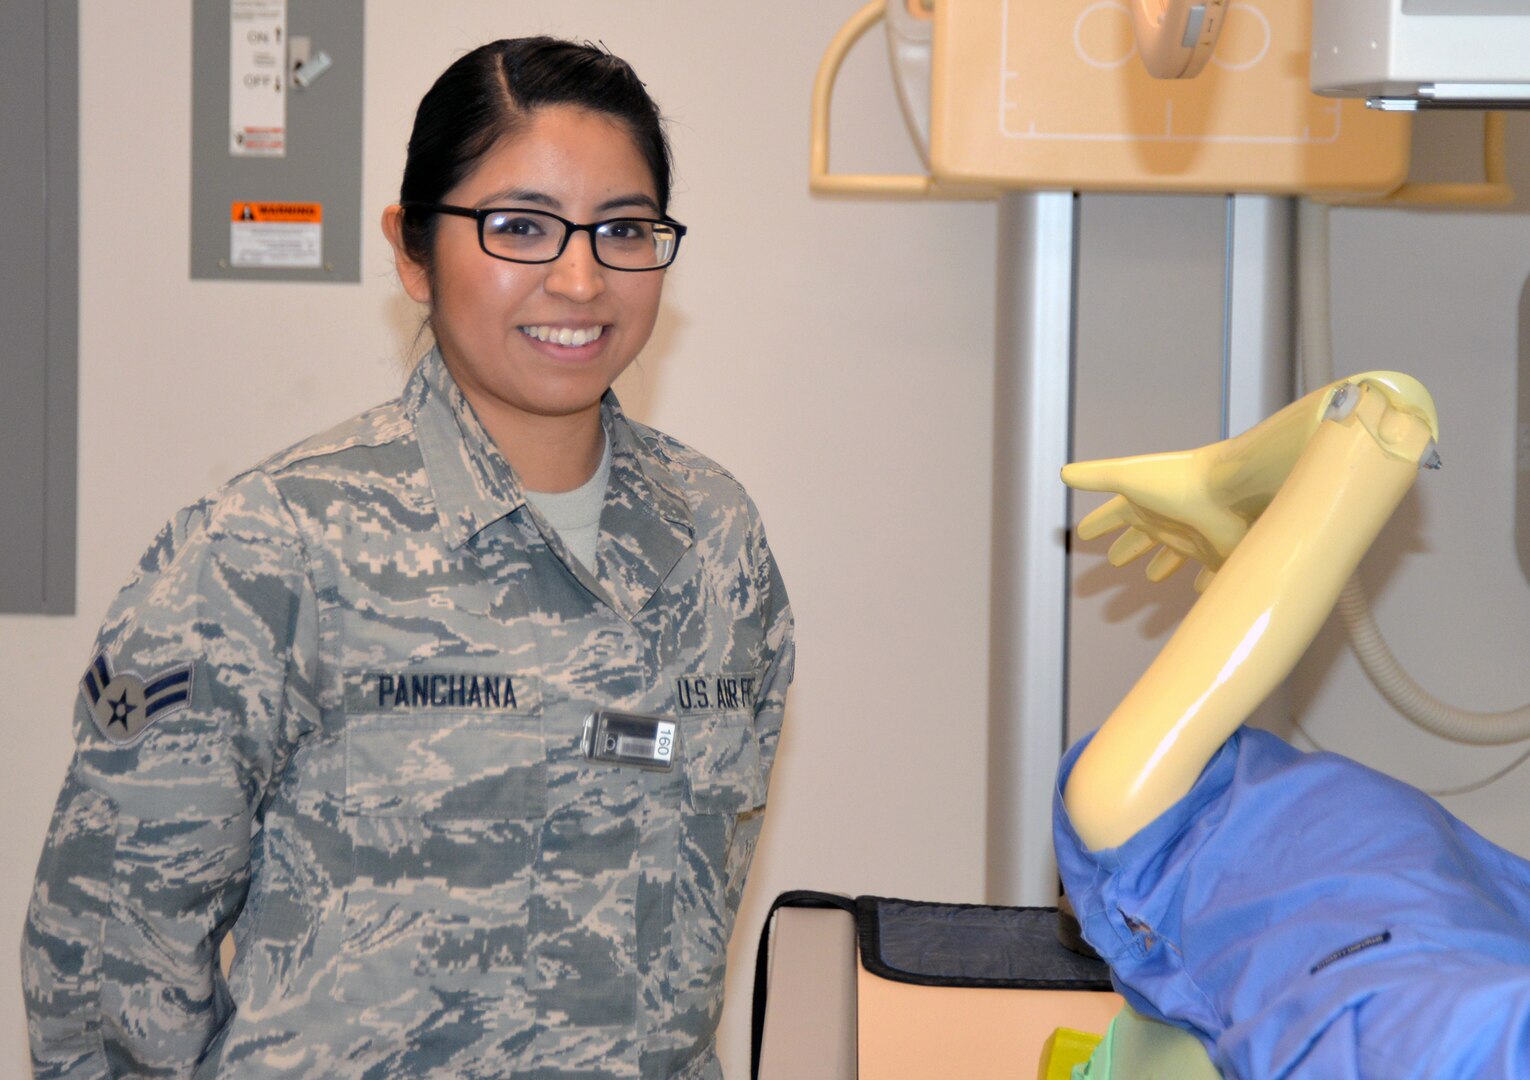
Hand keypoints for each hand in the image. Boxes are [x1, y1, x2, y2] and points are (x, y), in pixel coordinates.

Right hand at [1063, 449, 1251, 590]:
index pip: (1115, 515)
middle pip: (1143, 536)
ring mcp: (1194, 537)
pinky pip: (1209, 575)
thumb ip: (1096, 477)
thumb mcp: (1128, 477)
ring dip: (1163, 564)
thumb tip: (1063, 472)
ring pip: (1174, 555)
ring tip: (1152, 576)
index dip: (1099, 524)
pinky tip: (1200, 590)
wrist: (1233, 489)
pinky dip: (1204, 583)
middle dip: (1128, 547)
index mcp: (1144, 503)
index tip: (1083, 533)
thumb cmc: (1177, 482)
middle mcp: (1168, 519)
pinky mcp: (1217, 555)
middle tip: (1113, 561)